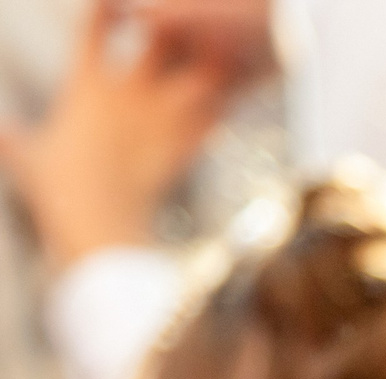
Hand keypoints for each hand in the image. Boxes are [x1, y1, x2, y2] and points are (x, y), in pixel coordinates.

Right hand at [0, 0, 249, 267]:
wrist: (96, 225)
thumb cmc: (57, 195)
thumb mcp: (30, 160)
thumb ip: (16, 140)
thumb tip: (0, 131)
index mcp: (86, 85)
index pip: (95, 25)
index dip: (106, 6)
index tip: (113, 0)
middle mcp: (128, 92)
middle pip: (160, 34)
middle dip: (171, 24)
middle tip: (179, 27)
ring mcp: (162, 116)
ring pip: (203, 69)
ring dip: (212, 59)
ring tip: (218, 53)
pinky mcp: (190, 145)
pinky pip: (220, 112)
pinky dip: (230, 100)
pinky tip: (238, 94)